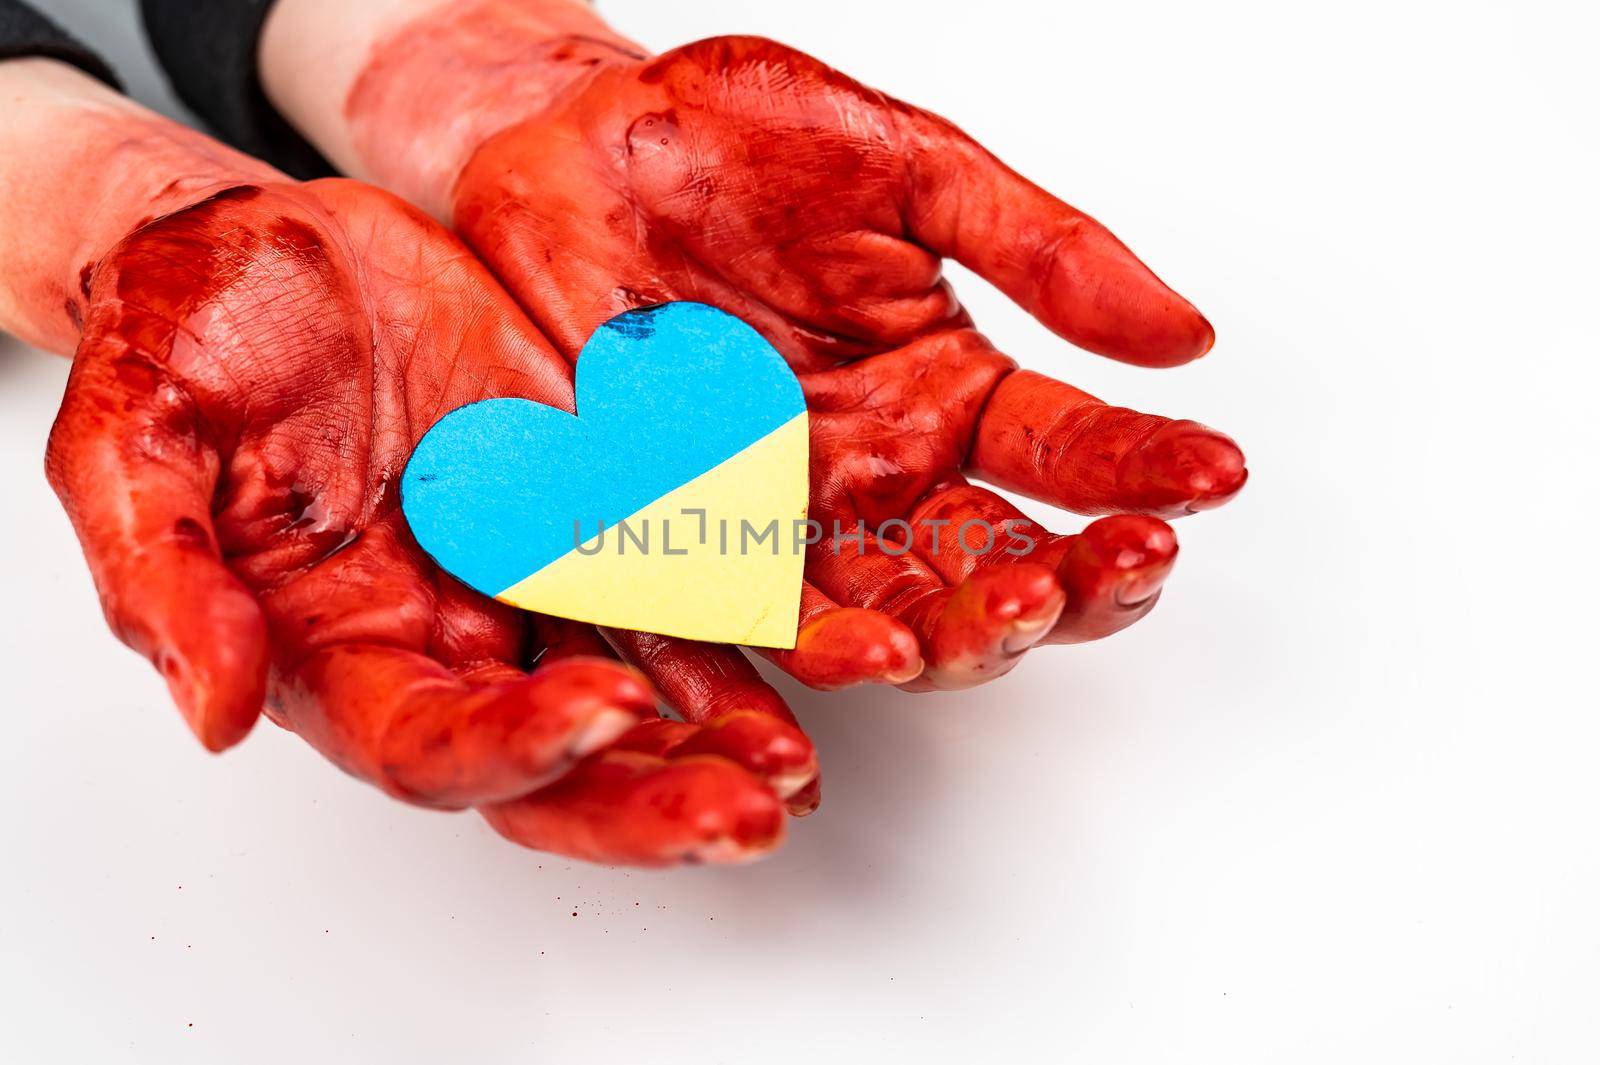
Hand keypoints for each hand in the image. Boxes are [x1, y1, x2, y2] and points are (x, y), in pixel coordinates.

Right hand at [45, 169, 813, 864]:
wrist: (269, 247)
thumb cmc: (187, 343)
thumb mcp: (130, 448)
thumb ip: (165, 577)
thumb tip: (216, 710)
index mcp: (343, 651)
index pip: (435, 746)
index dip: (515, 751)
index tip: (600, 715)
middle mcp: (454, 636)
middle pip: (564, 759)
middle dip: (654, 798)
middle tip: (747, 816)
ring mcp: (536, 574)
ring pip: (647, 683)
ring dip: (730, 729)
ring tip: (801, 762)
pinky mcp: (599, 501)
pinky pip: (685, 570)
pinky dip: (749, 611)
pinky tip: (822, 638)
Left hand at [390, 32, 1248, 687]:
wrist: (563, 147)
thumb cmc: (732, 144)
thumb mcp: (905, 167)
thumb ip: (1036, 251)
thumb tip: (1184, 334)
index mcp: (947, 391)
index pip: (1071, 452)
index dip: (1147, 468)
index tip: (1215, 470)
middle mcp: (881, 476)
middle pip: (995, 568)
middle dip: (1059, 585)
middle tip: (1101, 569)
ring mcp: (784, 521)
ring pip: (888, 615)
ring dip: (947, 635)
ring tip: (986, 625)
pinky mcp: (679, 540)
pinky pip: (743, 617)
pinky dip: (798, 655)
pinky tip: (854, 665)